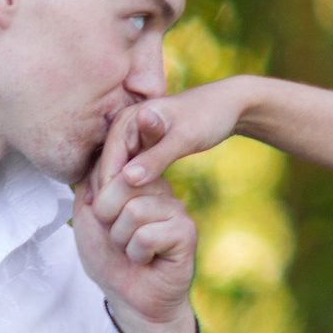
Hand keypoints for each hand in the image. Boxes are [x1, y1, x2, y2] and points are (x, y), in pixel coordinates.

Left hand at [73, 152, 200, 332]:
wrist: (129, 298)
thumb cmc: (108, 257)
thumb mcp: (86, 215)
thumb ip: (92, 181)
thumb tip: (110, 153)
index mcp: (136, 179)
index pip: (118, 151)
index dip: (103, 177)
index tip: (101, 208)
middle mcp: (158, 187)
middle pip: (122, 180)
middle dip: (106, 217)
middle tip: (116, 236)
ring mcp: (175, 207)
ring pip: (134, 210)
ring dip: (121, 239)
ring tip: (131, 249)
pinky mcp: (185, 231)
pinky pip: (147, 234)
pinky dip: (136, 253)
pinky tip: (146, 259)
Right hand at [86, 77, 253, 224]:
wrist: (227, 103)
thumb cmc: (208, 117)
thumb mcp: (184, 138)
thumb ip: (156, 158)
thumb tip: (127, 179)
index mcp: (127, 121)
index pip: (107, 163)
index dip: (108, 192)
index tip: (112, 221)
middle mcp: (123, 126)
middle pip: (106, 168)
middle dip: (108, 195)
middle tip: (113, 229)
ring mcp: (131, 135)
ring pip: (115, 170)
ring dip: (116, 194)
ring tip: (118, 226)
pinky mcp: (142, 144)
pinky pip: (128, 169)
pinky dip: (128, 188)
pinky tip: (131, 211)